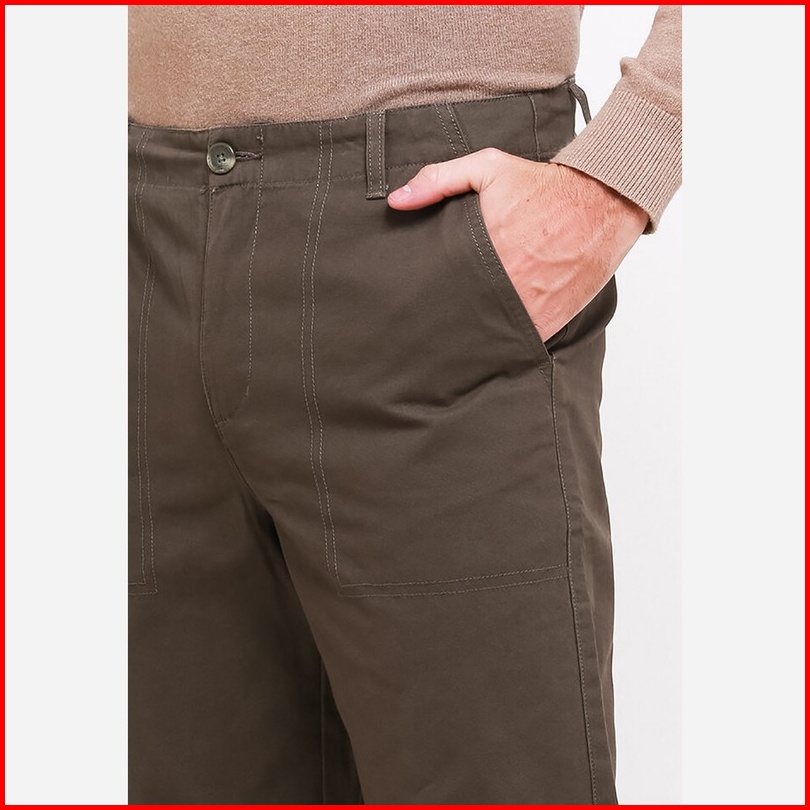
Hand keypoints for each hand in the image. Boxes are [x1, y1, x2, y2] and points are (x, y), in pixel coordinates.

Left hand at [387, 148, 647, 341]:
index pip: (440, 282)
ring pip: (487, 334)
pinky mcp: (549, 321)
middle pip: (460, 313)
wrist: (605, 201)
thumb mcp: (489, 168)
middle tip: (425, 323)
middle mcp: (505, 281)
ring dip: (471, 336)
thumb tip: (397, 201)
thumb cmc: (545, 185)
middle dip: (444, 317)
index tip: (412, 298)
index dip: (424, 294)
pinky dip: (504, 345)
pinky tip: (487, 343)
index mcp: (484, 247)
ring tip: (452, 338)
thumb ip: (439, 179)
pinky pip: (518, 343)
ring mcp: (528, 306)